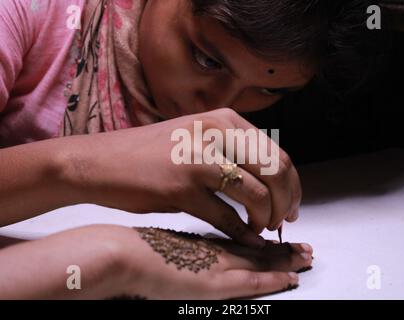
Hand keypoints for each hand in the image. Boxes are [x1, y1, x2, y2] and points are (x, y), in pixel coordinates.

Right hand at [61, 108, 301, 246]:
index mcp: (224, 120)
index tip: (292, 205)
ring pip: (257, 195)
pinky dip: (242, 233)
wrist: (100, 162)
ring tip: (261, 229)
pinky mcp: (181, 188)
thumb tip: (269, 181)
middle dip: (286, 203)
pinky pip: (226, 217)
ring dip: (266, 219)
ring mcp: (198, 159)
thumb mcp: (198, 136)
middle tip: (283, 221)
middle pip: (275, 172)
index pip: (277, 154)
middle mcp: (216, 133)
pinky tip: (245, 239)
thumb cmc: (149, 153)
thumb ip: (233, 150)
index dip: (292, 185)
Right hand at [117, 226, 312, 299]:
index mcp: (201, 241)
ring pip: (260, 260)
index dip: (263, 240)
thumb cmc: (131, 247)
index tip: (280, 237)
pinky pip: (249, 283)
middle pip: (257, 246)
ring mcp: (214, 264)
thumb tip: (188, 248)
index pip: (241, 239)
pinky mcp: (210, 284)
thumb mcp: (159, 244)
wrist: (116, 253)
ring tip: (306, 258)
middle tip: (305, 247)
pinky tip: (288, 279)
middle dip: (283, 248)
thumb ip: (179, 246)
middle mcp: (213, 249)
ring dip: (284, 260)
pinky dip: (270, 281)